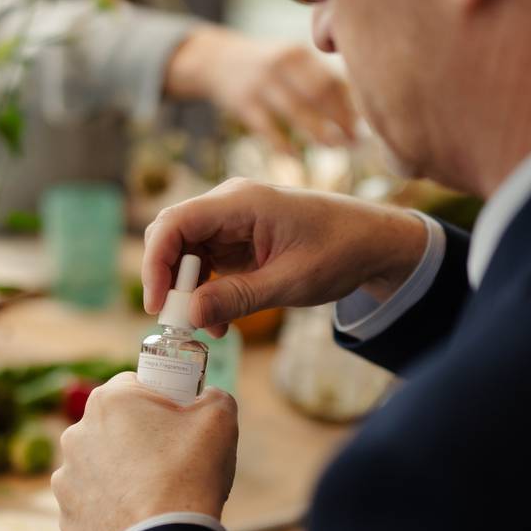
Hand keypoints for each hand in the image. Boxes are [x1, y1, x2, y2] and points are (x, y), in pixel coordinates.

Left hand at [51, 374, 237, 530]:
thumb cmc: (190, 474)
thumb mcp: (220, 416)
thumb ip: (213, 396)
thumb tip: (208, 398)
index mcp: (109, 401)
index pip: (135, 384)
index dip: (162, 400)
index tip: (180, 421)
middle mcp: (77, 434)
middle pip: (115, 426)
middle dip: (139, 437)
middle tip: (172, 459)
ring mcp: (68, 477)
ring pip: (101, 465)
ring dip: (122, 473)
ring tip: (156, 494)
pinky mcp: (68, 516)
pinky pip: (94, 502)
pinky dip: (113, 507)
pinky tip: (139, 517)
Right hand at [142, 178, 428, 336]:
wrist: (373, 242)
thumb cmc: (340, 251)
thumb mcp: (291, 282)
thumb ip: (239, 298)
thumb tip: (190, 315)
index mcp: (241, 202)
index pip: (175, 222)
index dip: (156, 262)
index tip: (159, 304)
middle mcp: (230, 205)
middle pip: (173, 236)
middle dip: (168, 280)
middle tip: (177, 322)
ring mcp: (232, 222)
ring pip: (186, 253)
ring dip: (188, 291)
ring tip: (206, 328)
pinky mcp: (238, 239)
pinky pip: (207, 264)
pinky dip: (206, 292)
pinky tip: (219, 320)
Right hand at [166, 25, 356, 150]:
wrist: (215, 60)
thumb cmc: (268, 68)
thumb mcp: (292, 61)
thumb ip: (320, 80)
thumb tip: (360, 114)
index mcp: (300, 54)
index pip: (333, 79)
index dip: (353, 104)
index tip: (369, 124)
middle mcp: (282, 64)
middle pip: (320, 93)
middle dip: (341, 119)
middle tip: (357, 142)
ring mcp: (261, 83)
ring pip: (296, 111)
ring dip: (318, 132)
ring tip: (335, 147)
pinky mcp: (242, 103)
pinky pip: (267, 128)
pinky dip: (282, 145)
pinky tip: (295, 158)